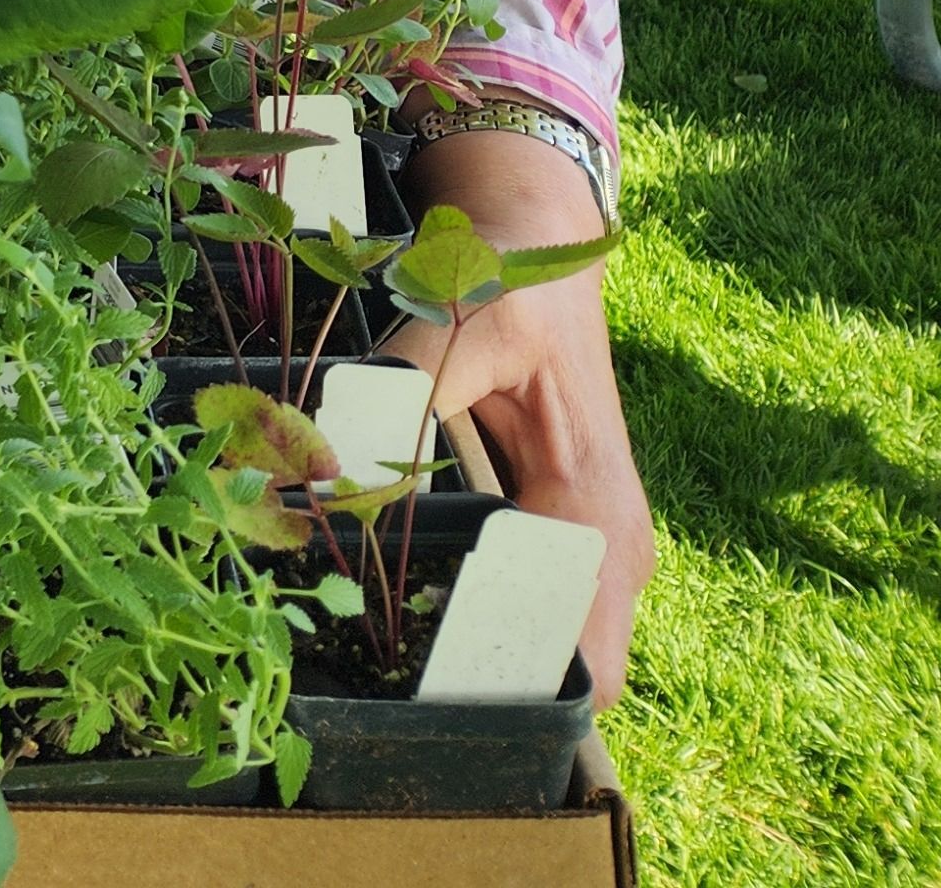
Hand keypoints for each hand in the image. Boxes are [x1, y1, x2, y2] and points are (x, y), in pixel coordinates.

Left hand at [387, 126, 653, 702]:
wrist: (542, 249)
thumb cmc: (512, 288)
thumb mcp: (462, 325)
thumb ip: (400, 392)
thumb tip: (331, 455)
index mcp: (599, 514)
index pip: (586, 663)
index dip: (515, 692)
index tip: (431, 690)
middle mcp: (609, 548)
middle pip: (559, 669)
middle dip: (479, 680)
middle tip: (381, 664)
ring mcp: (591, 547)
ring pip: (541, 642)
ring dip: (471, 646)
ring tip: (379, 631)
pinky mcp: (562, 532)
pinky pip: (527, 603)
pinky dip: (472, 608)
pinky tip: (403, 590)